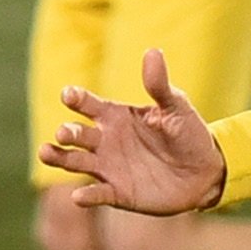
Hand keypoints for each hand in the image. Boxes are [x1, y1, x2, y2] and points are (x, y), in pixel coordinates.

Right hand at [39, 48, 229, 215]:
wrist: (204, 173)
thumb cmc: (188, 134)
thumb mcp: (176, 108)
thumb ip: (159, 85)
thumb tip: (153, 52)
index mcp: (115, 116)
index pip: (88, 104)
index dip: (76, 98)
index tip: (69, 94)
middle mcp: (105, 140)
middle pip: (76, 134)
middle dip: (67, 133)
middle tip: (63, 133)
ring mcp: (108, 167)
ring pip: (75, 162)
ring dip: (60, 158)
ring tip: (46, 152)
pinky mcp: (117, 193)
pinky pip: (97, 194)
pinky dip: (87, 196)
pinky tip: (78, 197)